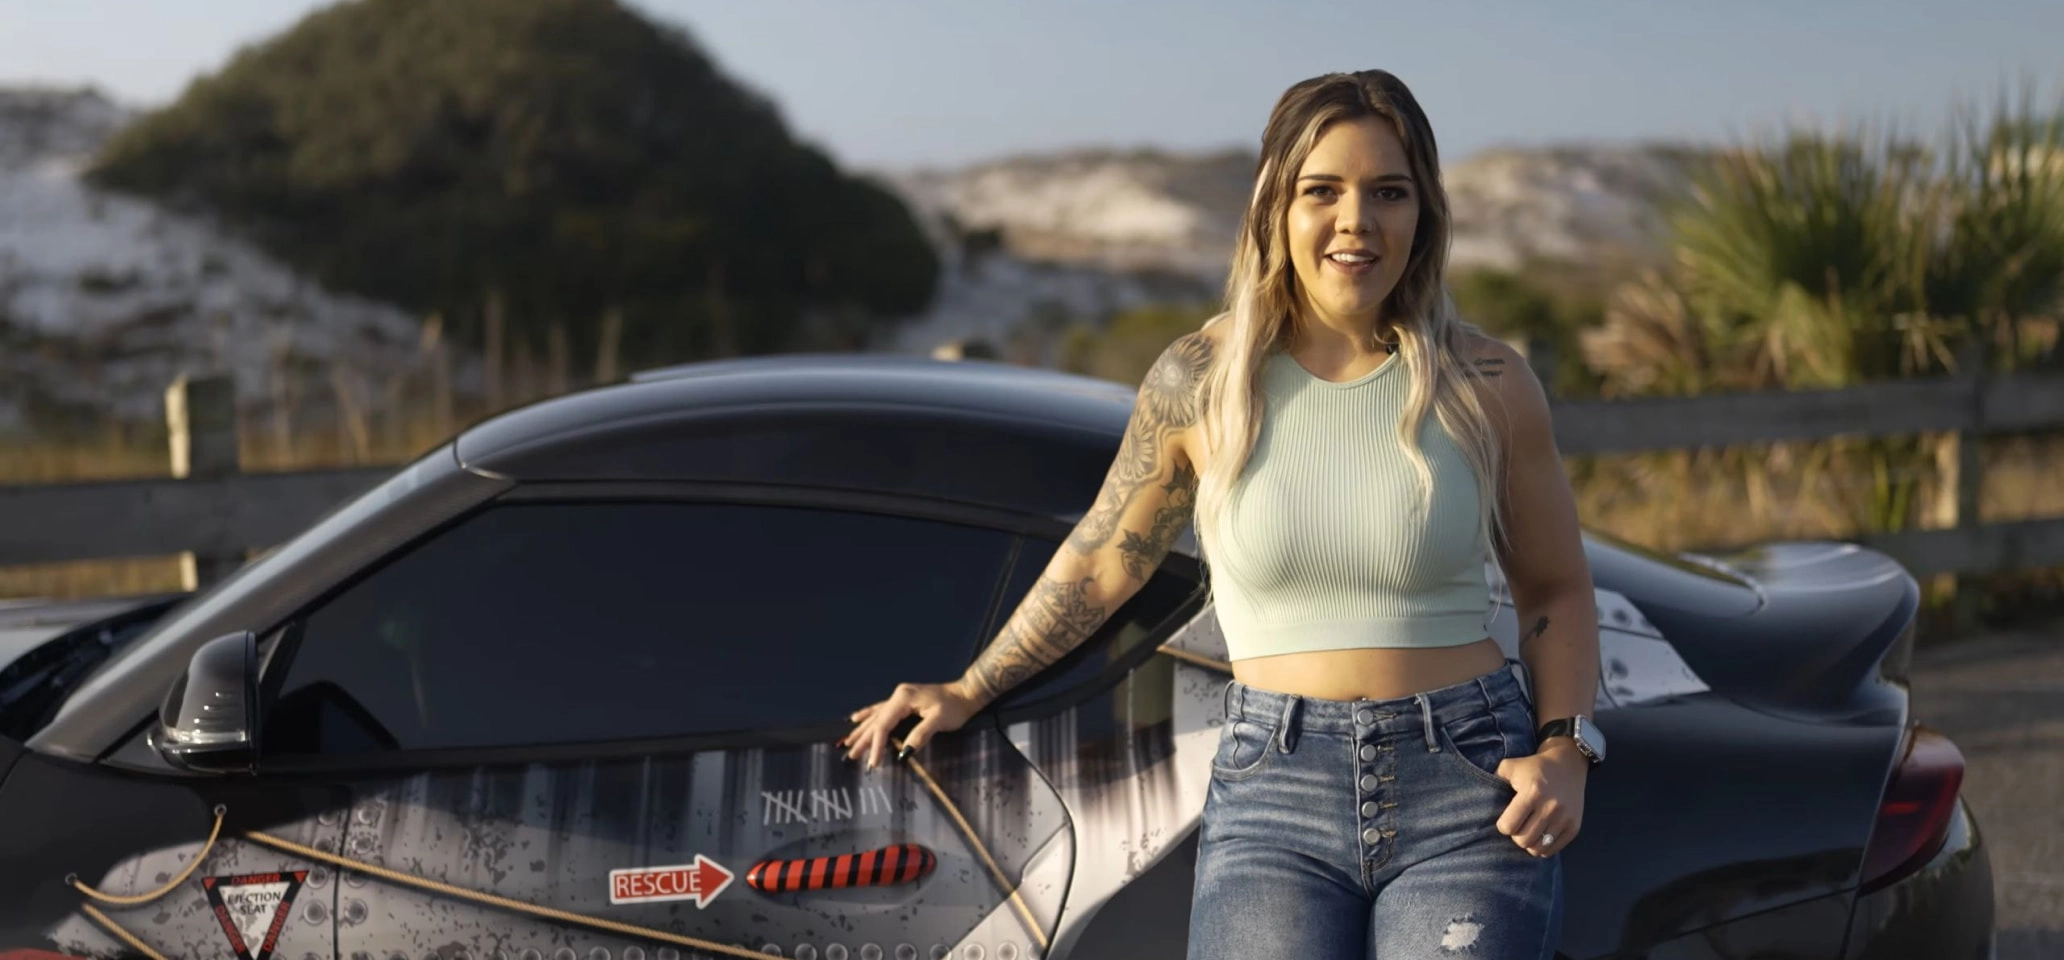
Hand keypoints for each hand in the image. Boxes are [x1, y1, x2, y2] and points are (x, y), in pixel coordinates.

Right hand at [839, 681, 983, 770]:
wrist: (966, 693)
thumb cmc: (954, 707)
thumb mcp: (939, 720)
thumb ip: (920, 735)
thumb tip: (904, 752)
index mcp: (903, 699)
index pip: (884, 725)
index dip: (877, 745)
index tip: (874, 763)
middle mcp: (898, 696)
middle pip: (876, 720)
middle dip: (863, 739)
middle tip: (851, 755)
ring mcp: (900, 697)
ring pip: (876, 715)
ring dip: (862, 729)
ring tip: (848, 741)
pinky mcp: (904, 701)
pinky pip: (880, 709)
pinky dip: (868, 715)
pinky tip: (857, 717)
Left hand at [1494, 739, 1588, 857]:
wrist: (1568, 764)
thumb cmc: (1534, 767)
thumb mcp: (1510, 766)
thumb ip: (1493, 780)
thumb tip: (1477, 798)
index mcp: (1532, 792)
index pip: (1509, 826)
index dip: (1503, 825)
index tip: (1506, 818)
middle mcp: (1550, 807)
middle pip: (1522, 840)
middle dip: (1515, 835)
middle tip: (1518, 825)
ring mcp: (1564, 819)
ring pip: (1537, 848)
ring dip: (1529, 842)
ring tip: (1528, 831)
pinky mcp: (1574, 827)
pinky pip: (1552, 850)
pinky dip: (1543, 847)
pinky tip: (1540, 835)